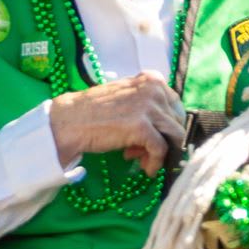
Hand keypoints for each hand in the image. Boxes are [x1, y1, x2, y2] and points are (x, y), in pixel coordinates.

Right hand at [49, 75, 185, 174]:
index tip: (153, 138)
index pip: (176, 107)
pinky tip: (146, 169)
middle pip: (177, 122)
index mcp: (152, 79)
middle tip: (142, 151)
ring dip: (160, 153)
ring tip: (141, 160)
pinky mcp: (141, 126)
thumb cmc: (96, 112)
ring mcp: (148, 107)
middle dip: (165, 140)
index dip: (167, 127)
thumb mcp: (128, 98)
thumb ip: (149, 106)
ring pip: (174, 137)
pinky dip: (155, 163)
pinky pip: (160, 150)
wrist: (70, 120)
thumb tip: (168, 131)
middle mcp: (154, 89)